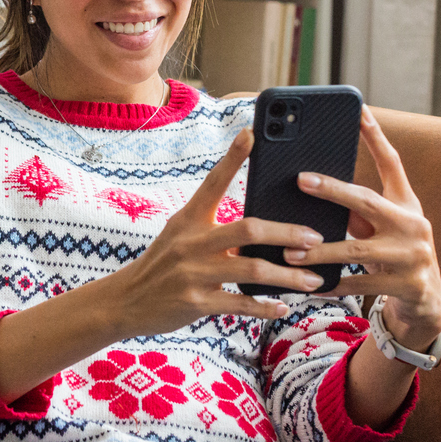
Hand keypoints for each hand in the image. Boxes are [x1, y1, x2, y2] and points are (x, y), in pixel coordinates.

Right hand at [113, 129, 326, 338]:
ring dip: (288, 276)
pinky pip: (240, 303)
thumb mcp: (178, 235)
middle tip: (315, 238)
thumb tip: (258, 229)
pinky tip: (283, 308)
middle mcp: (191, 241)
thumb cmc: (161, 265)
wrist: (126, 300)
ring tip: (313, 280)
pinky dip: (265, 307)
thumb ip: (212, 228)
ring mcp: (194, 272)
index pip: (213, 182)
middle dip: (287, 233)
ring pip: (252, 269)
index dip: (232, 158)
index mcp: (188, 219)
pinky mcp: (196, 302)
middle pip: (248, 229)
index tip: (251, 133)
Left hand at [287, 108, 440, 351]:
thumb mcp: (382, 229)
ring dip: (320, 251)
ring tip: (289, 252)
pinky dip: (333, 284)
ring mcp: (414, 256)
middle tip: (301, 180)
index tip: (359, 109)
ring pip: (357, 249)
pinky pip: (361, 283)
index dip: (376, 136)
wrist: (428, 303)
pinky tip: (310, 285)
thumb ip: (357, 212)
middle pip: (367, 201)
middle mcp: (414, 224)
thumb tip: (312, 189)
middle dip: (332, 190)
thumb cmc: (394, 256)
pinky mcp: (409, 285)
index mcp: (407, 204)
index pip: (392, 163)